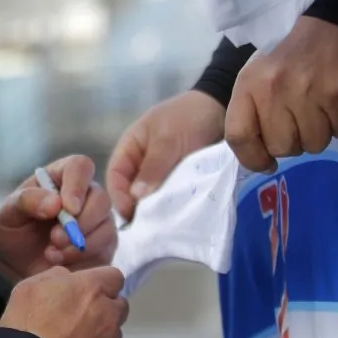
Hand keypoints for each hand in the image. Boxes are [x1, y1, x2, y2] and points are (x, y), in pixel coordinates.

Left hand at [0, 155, 115, 283]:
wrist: (16, 264)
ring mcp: (98, 222)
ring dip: (79, 245)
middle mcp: (86, 195)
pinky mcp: (102, 248)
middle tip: (55, 239)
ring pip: (106, 229)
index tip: (68, 209)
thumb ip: (26, 201)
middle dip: (80, 223)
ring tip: (51, 254)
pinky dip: (81, 261)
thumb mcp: (9, 212)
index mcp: (62, 176)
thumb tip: (55, 203)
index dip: (77, 186)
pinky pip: (104, 253)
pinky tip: (60, 263)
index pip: (80, 167)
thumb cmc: (15, 230)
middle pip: (101, 199)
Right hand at [0, 265, 127, 337]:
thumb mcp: (30, 286)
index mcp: (91, 288)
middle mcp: (108, 313)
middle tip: (79, 315)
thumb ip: (55, 276)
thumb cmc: (27, 323)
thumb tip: (67, 278)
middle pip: (119, 304)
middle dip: (105, 306)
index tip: (85, 289)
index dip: (101, 282)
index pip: (114, 276)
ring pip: (113, 331)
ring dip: (100, 331)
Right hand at [105, 90, 225, 220]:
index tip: (129, 214)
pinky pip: (172, 197)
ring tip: (163, 227)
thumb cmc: (188, 117)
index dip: (118, 195)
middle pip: (131, 190)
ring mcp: (162, 173)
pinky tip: (179, 218)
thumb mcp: (168, 139)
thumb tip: (136, 196)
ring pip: (152, 196)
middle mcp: (142, 163)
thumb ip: (153, 166)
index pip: (115, 175)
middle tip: (147, 228)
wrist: (223, 109)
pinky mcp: (180, 180)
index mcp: (130, 148)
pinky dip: (174, 207)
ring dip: (157, 210)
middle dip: (137, 208)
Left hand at [225, 17, 337, 171]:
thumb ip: (253, 113)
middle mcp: (275, 90)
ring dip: (318, 134)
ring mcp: (310, 93)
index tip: (265, 163)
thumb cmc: (290, 56)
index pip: (238, 136)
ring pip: (314, 144)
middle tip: (298, 123)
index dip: (251, 158)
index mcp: (249, 85)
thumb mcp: (258, 76)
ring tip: (318, 110)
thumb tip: (261, 159)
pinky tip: (337, 102)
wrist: (334, 23)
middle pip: (281, 147)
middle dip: (292, 143)